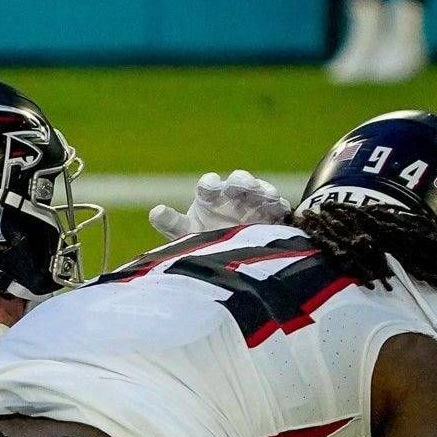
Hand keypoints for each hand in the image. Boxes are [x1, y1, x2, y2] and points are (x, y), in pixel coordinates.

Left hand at [148, 169, 292, 239]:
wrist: (229, 255)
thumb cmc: (202, 239)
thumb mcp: (186, 233)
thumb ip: (171, 223)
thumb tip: (156, 211)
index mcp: (209, 197)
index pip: (208, 186)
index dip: (209, 184)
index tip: (209, 186)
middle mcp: (232, 195)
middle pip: (238, 182)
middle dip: (241, 181)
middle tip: (244, 185)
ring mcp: (253, 202)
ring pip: (259, 191)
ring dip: (263, 191)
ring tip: (267, 196)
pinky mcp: (271, 213)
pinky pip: (277, 206)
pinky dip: (279, 206)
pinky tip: (281, 209)